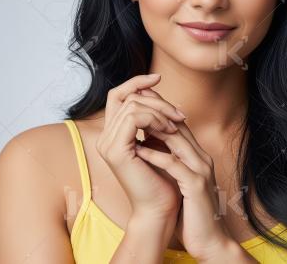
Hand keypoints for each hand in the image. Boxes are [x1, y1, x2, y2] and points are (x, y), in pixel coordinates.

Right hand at [95, 73, 186, 219]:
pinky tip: (170, 130)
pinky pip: (134, 117)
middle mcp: (106, 137)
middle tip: (180, 114)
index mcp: (114, 134)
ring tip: (177, 125)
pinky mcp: (115, 150)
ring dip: (160, 110)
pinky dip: (155, 118)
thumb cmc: (164, 179)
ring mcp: (107, 143)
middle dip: (158, 99)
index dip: (136, 81)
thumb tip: (155, 90)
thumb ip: (153, 119)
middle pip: (127, 96)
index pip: (118, 95)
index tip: (158, 77)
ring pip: (132, 104)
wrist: (161, 209)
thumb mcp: (159, 141)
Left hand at [132, 108, 247, 261]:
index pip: (178, 124)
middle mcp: (201, 158)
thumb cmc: (190, 213)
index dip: (158, 111)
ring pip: (177, 139)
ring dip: (153, 128)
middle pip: (178, 125)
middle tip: (133, 103)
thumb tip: (147, 143)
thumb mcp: (178, 181)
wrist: (209, 240)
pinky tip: (138, 150)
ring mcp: (201, 170)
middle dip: (155, 111)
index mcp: (197, 157)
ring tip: (132, 121)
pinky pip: (174, 165)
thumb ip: (168, 162)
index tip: (138, 103)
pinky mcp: (196, 186)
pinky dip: (156, 155)